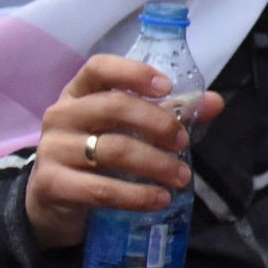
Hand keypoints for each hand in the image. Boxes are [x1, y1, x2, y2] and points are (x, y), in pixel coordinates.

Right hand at [22, 54, 223, 253]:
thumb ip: (169, 113)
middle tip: (183, 142)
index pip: (99, 68)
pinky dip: (136, 196)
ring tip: (181, 176)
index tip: (167, 86)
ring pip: (112, 150)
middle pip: (113, 107)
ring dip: (155, 164)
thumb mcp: (127, 129)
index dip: (133, 72)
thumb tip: (215, 102)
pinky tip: (160, 199)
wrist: (55, 200)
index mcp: (78, 93)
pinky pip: (101, 189)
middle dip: (157, 123)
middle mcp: (61, 115)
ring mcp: (52, 149)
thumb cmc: (96, 153)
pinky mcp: (53, 184)